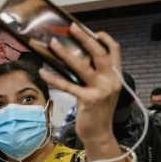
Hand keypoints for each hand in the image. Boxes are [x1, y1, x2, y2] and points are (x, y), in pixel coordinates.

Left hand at [40, 23, 120, 145]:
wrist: (100, 134)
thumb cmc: (97, 112)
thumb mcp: (102, 90)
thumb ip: (96, 76)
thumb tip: (78, 59)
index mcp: (116, 76)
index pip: (115, 50)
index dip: (105, 38)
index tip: (93, 31)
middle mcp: (111, 81)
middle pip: (99, 53)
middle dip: (85, 38)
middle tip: (72, 27)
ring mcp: (101, 90)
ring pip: (81, 66)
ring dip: (65, 54)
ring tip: (53, 44)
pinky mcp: (88, 100)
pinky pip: (68, 85)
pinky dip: (54, 78)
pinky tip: (44, 72)